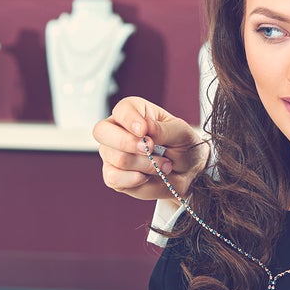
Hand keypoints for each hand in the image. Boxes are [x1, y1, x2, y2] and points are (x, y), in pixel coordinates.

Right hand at [93, 97, 207, 200]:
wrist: (188, 174)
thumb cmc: (183, 147)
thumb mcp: (182, 133)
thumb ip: (164, 129)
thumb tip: (146, 127)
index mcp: (134, 112)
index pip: (121, 110)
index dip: (129, 120)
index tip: (144, 131)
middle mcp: (117, 130)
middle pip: (102, 131)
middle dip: (127, 143)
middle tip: (151, 149)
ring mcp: (111, 153)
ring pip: (116, 158)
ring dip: (145, 164)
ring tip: (164, 165)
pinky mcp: (113, 175)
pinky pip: (113, 178)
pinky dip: (135, 179)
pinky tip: (148, 176)